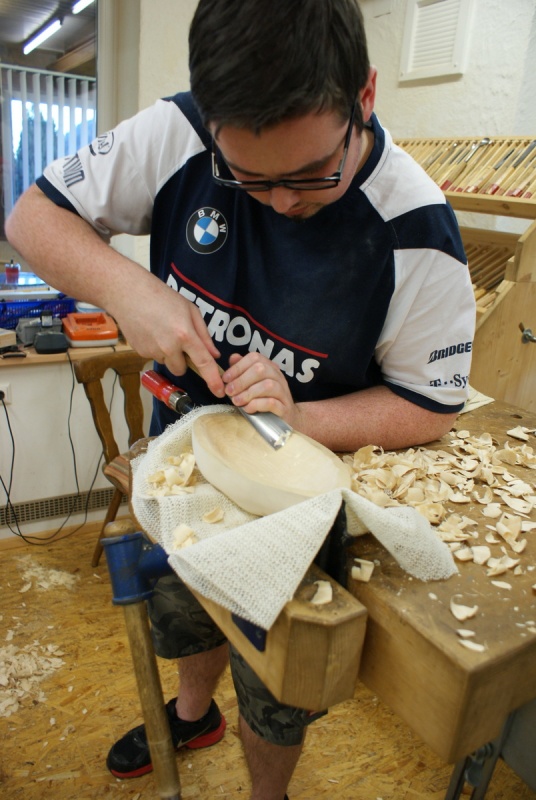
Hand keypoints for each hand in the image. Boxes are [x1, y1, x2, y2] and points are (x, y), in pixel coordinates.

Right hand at [114, 278, 224, 397]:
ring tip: (161, 331)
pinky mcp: (140, 352)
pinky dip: (155, 349)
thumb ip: (204, 335)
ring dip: (168, 354)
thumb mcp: (190, 310)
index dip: (213, 380)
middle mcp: (169, 347)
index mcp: (185, 335)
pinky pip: (153, 357)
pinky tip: (150, 332)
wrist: (128, 293)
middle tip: (178, 341)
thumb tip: (214, 355)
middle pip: (181, 370)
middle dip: (182, 361)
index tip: (219, 392)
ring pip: (167, 363)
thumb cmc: (162, 297)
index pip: (204, 363)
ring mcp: (153, 351)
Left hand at [222, 352, 298, 423]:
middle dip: (241, 381)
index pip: (254, 358)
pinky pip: (272, 403)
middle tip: (229, 392)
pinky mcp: (284, 408)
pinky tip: (248, 409)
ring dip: (248, 393)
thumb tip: (233, 358)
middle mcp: (278, 377)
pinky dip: (257, 405)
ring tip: (236, 401)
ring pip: (268, 385)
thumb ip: (243, 370)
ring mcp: (283, 392)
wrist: (284, 419)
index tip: (225, 379)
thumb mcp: (252, 384)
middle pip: (260, 369)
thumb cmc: (264, 400)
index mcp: (269, 368)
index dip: (237, 367)